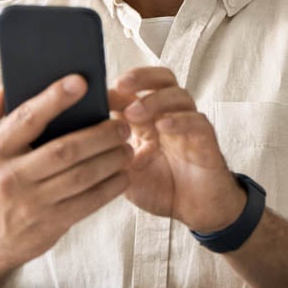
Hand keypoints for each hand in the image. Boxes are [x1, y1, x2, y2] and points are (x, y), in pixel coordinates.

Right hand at [0, 75, 131, 287]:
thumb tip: (3, 89)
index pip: (27, 119)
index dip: (55, 98)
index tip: (81, 82)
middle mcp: (11, 177)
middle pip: (65, 150)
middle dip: (99, 135)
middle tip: (122, 125)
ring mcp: (32, 203)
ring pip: (81, 176)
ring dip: (111, 160)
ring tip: (127, 147)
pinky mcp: (50, 224)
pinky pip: (88, 202)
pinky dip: (110, 187)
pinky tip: (123, 174)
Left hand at [109, 67, 244, 232]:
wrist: (196, 211)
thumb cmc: (162, 188)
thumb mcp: (126, 171)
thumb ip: (109, 151)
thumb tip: (81, 135)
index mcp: (149, 119)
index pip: (136, 88)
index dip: (118, 87)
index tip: (97, 94)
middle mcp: (170, 115)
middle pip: (162, 78)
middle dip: (141, 77)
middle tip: (120, 85)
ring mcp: (189, 125)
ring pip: (179, 96)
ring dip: (155, 100)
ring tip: (134, 113)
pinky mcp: (206, 139)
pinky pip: (196, 121)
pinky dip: (180, 120)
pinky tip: (163, 126)